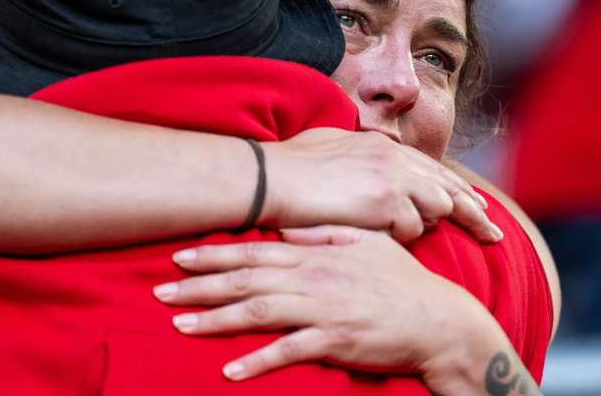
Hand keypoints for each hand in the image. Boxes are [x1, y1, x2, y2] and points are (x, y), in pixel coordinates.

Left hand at [152, 225, 509, 392]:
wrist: (440, 320)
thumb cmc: (402, 281)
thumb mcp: (365, 243)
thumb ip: (321, 234)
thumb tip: (284, 230)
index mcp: (316, 254)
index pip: (254, 252)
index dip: (214, 254)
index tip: (180, 257)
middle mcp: (313, 278)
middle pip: (246, 281)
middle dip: (199, 286)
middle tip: (160, 293)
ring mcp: (323, 309)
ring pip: (258, 312)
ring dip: (216, 319)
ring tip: (181, 325)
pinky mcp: (335, 341)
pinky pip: (288, 351)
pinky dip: (257, 360)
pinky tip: (230, 370)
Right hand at [262, 128, 501, 243]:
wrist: (268, 180)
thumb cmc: (287, 169)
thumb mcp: (325, 148)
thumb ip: (352, 153)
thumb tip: (355, 154)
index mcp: (379, 145)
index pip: (430, 167)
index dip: (455, 187)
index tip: (474, 204)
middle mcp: (393, 156)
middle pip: (449, 186)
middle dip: (475, 212)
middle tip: (495, 233)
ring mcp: (392, 176)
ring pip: (437, 208)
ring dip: (427, 226)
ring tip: (414, 237)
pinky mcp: (386, 200)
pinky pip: (411, 228)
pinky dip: (402, 237)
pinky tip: (385, 239)